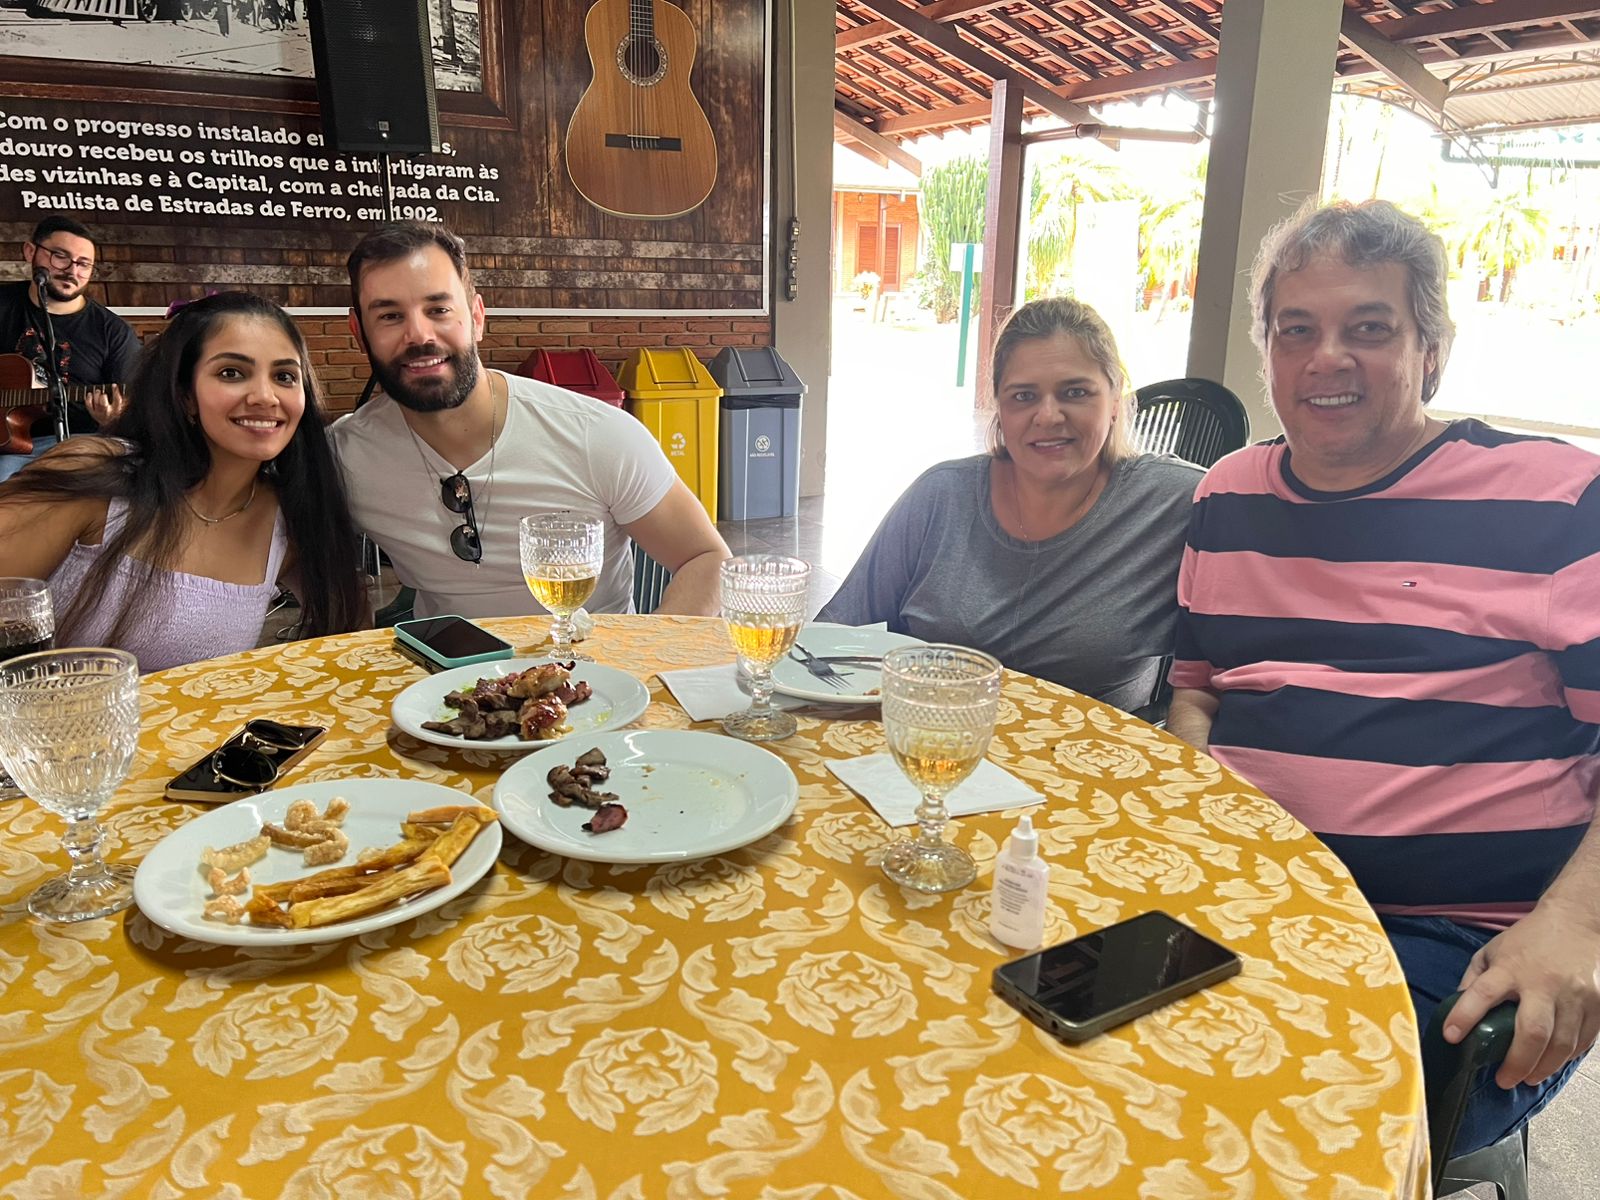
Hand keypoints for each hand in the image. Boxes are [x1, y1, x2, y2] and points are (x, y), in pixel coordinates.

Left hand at [84, 385, 126, 426]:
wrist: (109, 423)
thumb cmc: (116, 413)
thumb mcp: (122, 407)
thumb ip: (123, 399)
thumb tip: (118, 388)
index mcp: (117, 410)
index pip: (117, 400)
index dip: (116, 392)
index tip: (114, 385)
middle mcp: (108, 413)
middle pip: (103, 405)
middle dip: (102, 397)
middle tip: (103, 393)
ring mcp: (99, 413)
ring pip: (96, 404)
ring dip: (96, 396)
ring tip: (97, 391)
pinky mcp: (93, 413)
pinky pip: (89, 405)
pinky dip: (88, 399)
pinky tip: (90, 394)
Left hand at [1447, 898, 1599, 1087]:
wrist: (1578, 922)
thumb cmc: (1530, 938)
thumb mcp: (1493, 951)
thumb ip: (1475, 978)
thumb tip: (1459, 1008)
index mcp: (1511, 968)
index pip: (1482, 993)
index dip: (1464, 1016)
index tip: (1451, 1036)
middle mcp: (1544, 983)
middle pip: (1532, 1032)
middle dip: (1516, 1063)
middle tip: (1503, 1079)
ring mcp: (1574, 995)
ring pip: (1561, 1044)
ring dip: (1542, 1068)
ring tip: (1526, 1078)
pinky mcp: (1598, 1004)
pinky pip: (1583, 1040)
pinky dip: (1566, 1057)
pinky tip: (1552, 1062)